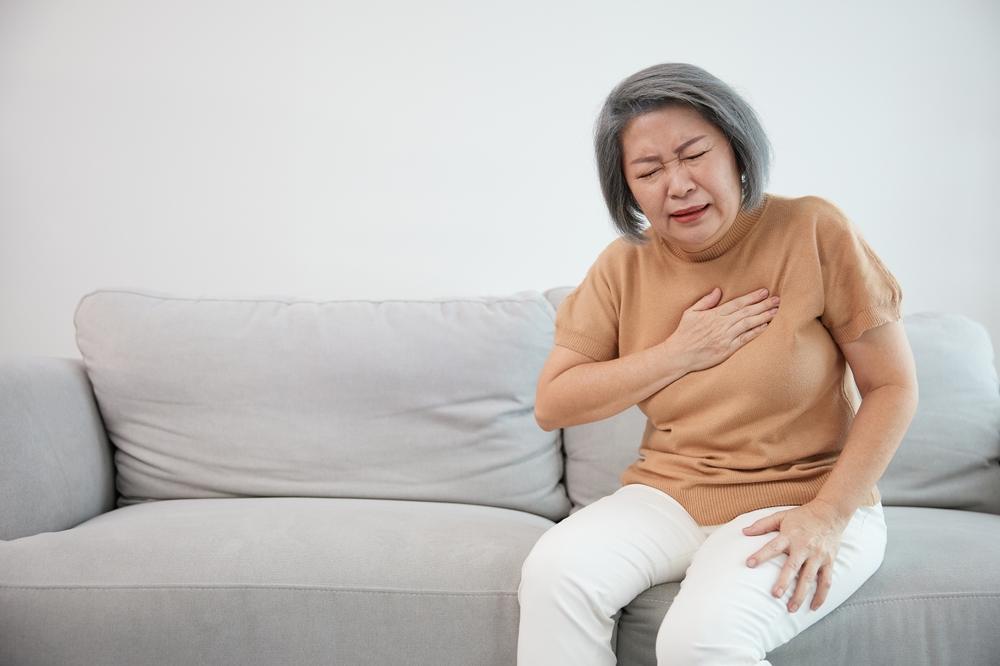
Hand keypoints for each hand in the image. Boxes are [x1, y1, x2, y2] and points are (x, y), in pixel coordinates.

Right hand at [663, 287, 779, 373]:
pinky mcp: (727, 350)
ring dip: (764, 317)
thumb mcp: (690, 313)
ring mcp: (725, 337)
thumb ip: (705, 301)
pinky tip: (765, 327)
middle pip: (746, 312)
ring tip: (776, 311)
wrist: (678, 355)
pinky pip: (745, 339)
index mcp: (713, 314)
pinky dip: (756, 332)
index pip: (737, 303)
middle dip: (764, 305)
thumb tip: (718, 291)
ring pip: (748, 324)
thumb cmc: (683, 333)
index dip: (752, 297)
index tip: (764, 291)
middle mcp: (721, 325)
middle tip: (778, 299)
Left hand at [742, 500, 848, 611]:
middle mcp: (804, 547)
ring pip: (810, 578)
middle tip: (775, 595)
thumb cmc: (802, 516)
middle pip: (793, 566)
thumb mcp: (781, 516)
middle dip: (784, 581)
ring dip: (801, 594)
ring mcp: (818, 555)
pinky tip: (814, 607)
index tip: (749, 564)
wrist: (830, 513)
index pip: (773, 547)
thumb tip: (743, 531)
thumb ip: (763, 524)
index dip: (761, 555)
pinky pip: (826, 581)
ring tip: (791, 608)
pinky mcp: (829, 561)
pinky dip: (821, 595)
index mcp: (790, 535)